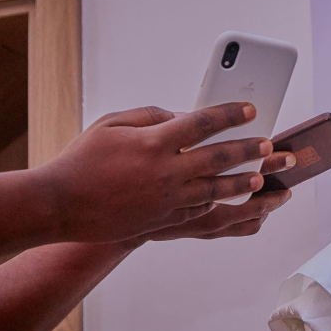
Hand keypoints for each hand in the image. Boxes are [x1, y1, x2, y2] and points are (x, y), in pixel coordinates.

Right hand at [37, 102, 277, 243]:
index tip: (250, 110)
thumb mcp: (112, 124)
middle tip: (270, 146)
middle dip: (249, 150)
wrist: (60, 205)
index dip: (230, 115)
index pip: (202, 123)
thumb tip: (183, 117)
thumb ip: (151, 116)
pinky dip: (216, 204)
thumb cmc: (82, 160)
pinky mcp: (163, 220)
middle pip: (219, 158)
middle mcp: (165, 171)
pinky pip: (198, 211)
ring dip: (243, 183)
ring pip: (216, 190)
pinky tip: (229, 199)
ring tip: (262, 178)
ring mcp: (166, 199)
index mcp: (153, 142)